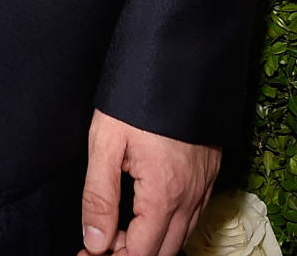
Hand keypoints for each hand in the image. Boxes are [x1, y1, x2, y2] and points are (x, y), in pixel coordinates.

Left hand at [79, 109, 219, 255]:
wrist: (178, 59)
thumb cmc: (138, 95)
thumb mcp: (106, 142)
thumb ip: (98, 196)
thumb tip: (94, 242)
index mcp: (163, 194)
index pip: (140, 252)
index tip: (87, 252)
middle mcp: (190, 196)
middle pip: (164, 252)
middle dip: (131, 254)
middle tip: (100, 245)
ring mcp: (203, 185)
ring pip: (182, 237)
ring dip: (152, 243)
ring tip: (117, 231)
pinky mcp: (209, 172)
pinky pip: (194, 216)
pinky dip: (172, 226)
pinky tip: (149, 214)